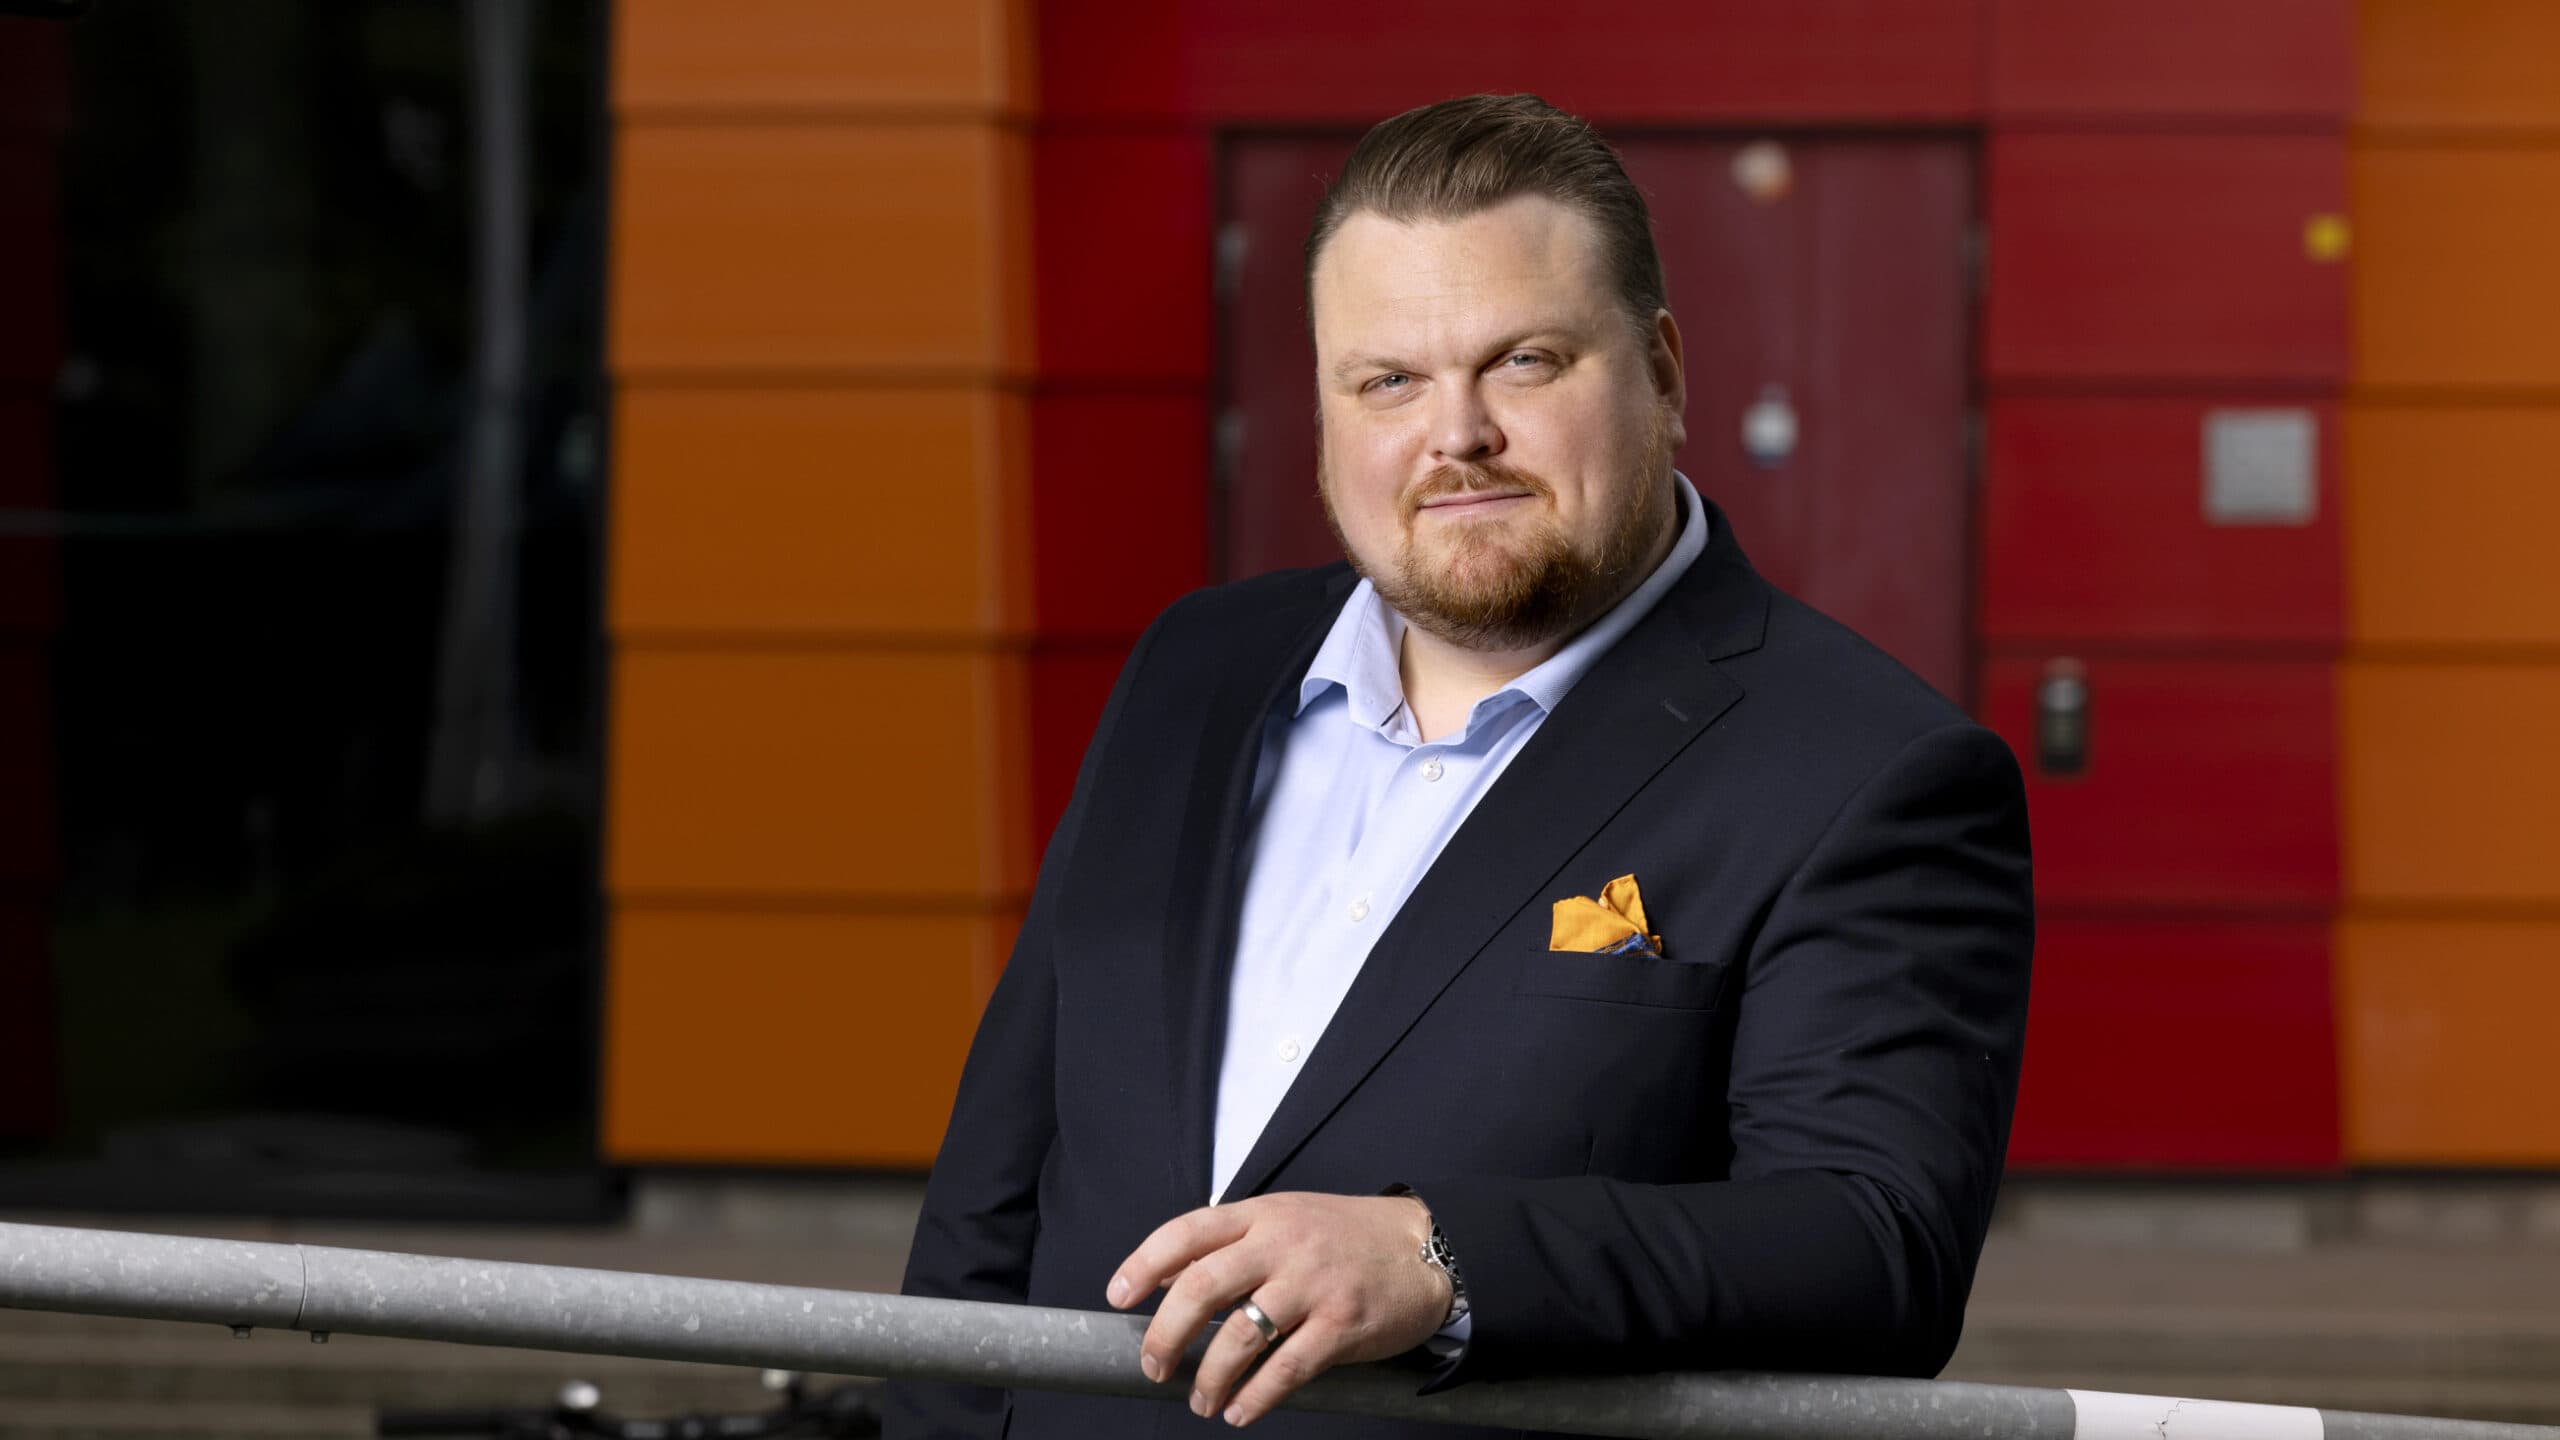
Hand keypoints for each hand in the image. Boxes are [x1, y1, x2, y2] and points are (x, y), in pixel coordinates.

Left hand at [1106, 1191, 1452, 1426]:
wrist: (1423, 1247)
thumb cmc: (1347, 1236)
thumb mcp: (1286, 1219)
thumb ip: (1232, 1244)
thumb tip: (1165, 1276)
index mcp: (1261, 1215)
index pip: (1186, 1232)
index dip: (1144, 1264)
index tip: (1118, 1297)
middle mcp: (1282, 1244)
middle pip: (1202, 1286)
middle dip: (1166, 1334)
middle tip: (1155, 1366)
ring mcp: (1313, 1284)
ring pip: (1241, 1335)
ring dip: (1211, 1376)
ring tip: (1201, 1400)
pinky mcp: (1342, 1324)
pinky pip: (1287, 1368)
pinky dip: (1256, 1396)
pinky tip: (1241, 1410)